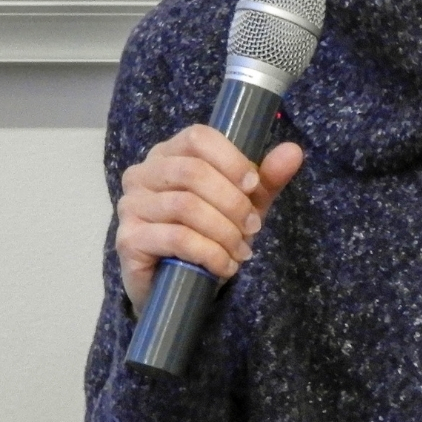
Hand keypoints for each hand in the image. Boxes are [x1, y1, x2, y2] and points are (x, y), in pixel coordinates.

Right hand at [114, 124, 304, 312]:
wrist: (180, 284)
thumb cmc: (210, 232)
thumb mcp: (245, 203)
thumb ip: (267, 178)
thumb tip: (293, 151)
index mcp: (170, 154)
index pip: (198, 137)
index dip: (231, 160)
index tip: (254, 186)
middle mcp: (143, 174)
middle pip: (193, 172)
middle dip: (233, 202)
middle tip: (253, 227)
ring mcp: (131, 206)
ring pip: (186, 206)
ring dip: (224, 231)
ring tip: (241, 250)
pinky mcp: (128, 239)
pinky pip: (176, 238)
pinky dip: (210, 253)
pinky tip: (224, 266)